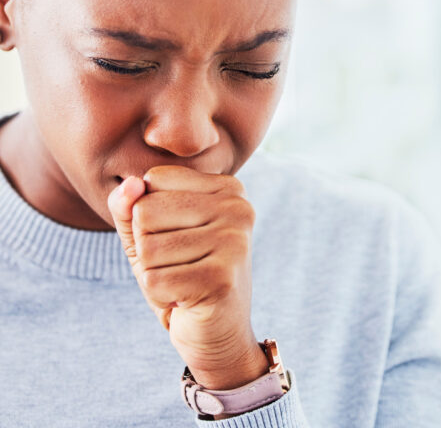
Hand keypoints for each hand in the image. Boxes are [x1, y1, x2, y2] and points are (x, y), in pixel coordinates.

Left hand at [107, 165, 268, 389]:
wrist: (218, 333)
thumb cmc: (181, 275)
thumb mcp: (149, 234)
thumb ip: (130, 205)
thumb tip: (129, 184)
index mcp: (228, 188)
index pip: (154, 180)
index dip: (147, 215)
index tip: (177, 237)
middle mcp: (237, 208)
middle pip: (146, 212)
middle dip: (147, 247)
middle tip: (178, 264)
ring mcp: (234, 242)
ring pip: (148, 250)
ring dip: (153, 275)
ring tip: (182, 281)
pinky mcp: (222, 278)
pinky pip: (154, 281)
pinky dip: (159, 297)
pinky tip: (185, 300)